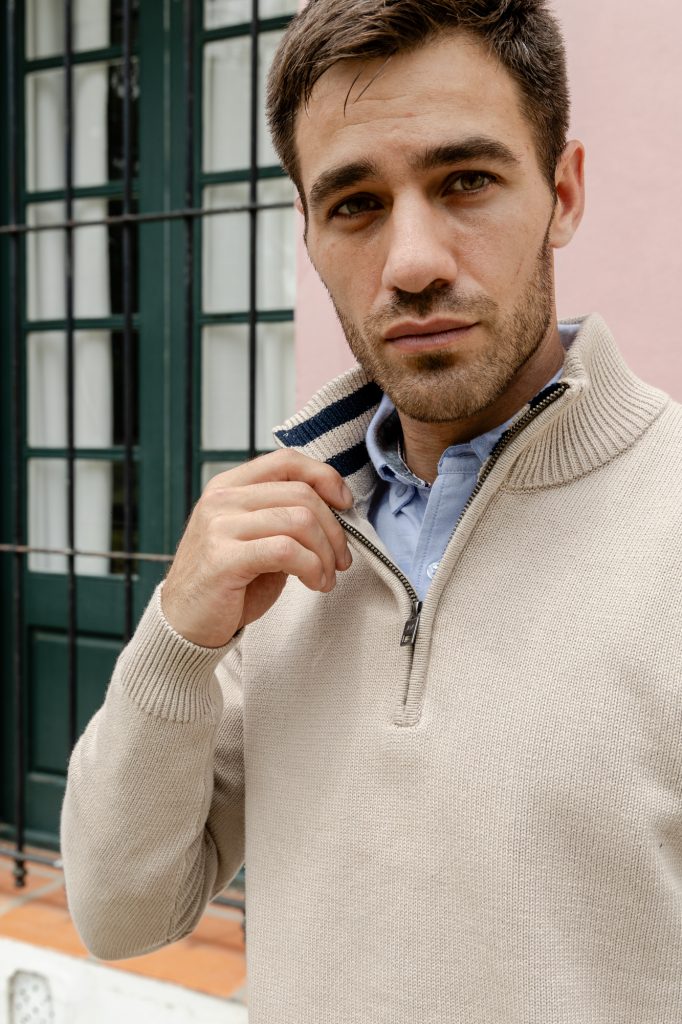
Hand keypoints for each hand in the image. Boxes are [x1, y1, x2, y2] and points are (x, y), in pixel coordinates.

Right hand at [161, 450, 353, 647]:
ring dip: (325, 553)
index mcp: (229, 487)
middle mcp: (221, 499)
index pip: (286, 460)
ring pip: (299, 520)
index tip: (345, 504)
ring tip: (326, 577)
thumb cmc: (227, 583)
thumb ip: (285, 517)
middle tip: (341, 559)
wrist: (185, 624)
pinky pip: (286, 550)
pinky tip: (314, 583)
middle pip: (301, 493)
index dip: (324, 477)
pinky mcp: (223, 558)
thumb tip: (337, 509)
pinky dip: (312, 568)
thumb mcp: (258, 539)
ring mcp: (219, 526)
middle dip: (334, 529)